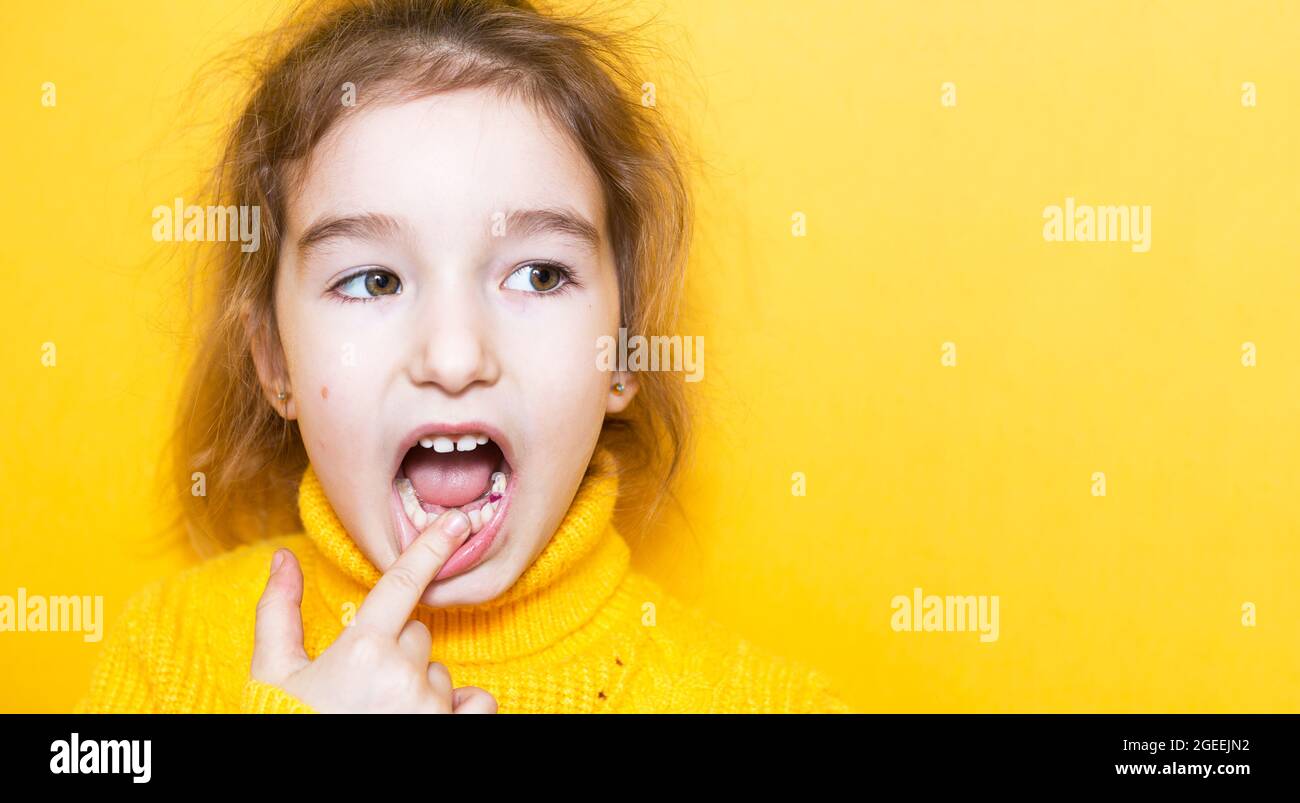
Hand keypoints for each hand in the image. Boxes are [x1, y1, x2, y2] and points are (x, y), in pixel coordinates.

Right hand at [251, 509, 497, 712]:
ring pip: (441, 671)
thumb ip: (279, 613)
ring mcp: (431, 707)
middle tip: (361, 685)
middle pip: (418, 634)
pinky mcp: (450, 733)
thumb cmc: (289, 725)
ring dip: (420, 684)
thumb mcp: (273, 675)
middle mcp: (403, 674)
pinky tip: (428, 719)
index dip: (431, 547)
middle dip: (397, 650)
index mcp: (361, 650)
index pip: (404, 583)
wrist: (306, 791)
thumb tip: (284, 557)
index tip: (458, 522)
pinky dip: (461, 708)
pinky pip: (477, 703)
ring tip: (380, 712)